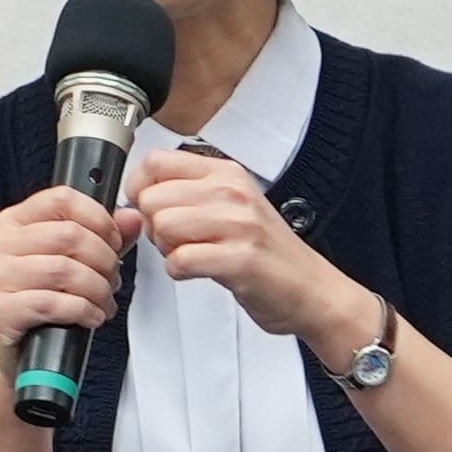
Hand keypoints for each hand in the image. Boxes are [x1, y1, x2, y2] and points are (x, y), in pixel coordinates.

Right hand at [0, 185, 129, 375]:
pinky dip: (82, 310)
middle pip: (68, 235)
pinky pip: (51, 303)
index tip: (114, 242)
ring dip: (96, 289)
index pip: (62, 199)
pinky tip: (90, 317)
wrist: (23, 359)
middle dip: (104, 261)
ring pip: (63, 270)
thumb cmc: (45, 310)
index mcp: (12, 223)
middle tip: (112, 280)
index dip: (99, 220)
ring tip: (103, 302)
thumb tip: (131, 218)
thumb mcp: (75, 264)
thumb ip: (104, 238)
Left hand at [127, 145, 367, 363]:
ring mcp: (238, 225)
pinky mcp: (240, 260)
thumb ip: (190, 193)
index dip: (140, 189)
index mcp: (226, 173)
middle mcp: (232, 192)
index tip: (151, 209)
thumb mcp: (232, 205)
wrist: (312, 289)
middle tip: (177, 240)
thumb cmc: (267, 251)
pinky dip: (180, 272)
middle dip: (153, 225)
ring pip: (163, 226)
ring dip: (166, 249)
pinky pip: (180, 260)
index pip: (156, 162)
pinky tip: (199, 271)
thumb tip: (140, 194)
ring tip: (192, 255)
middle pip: (152, 197)